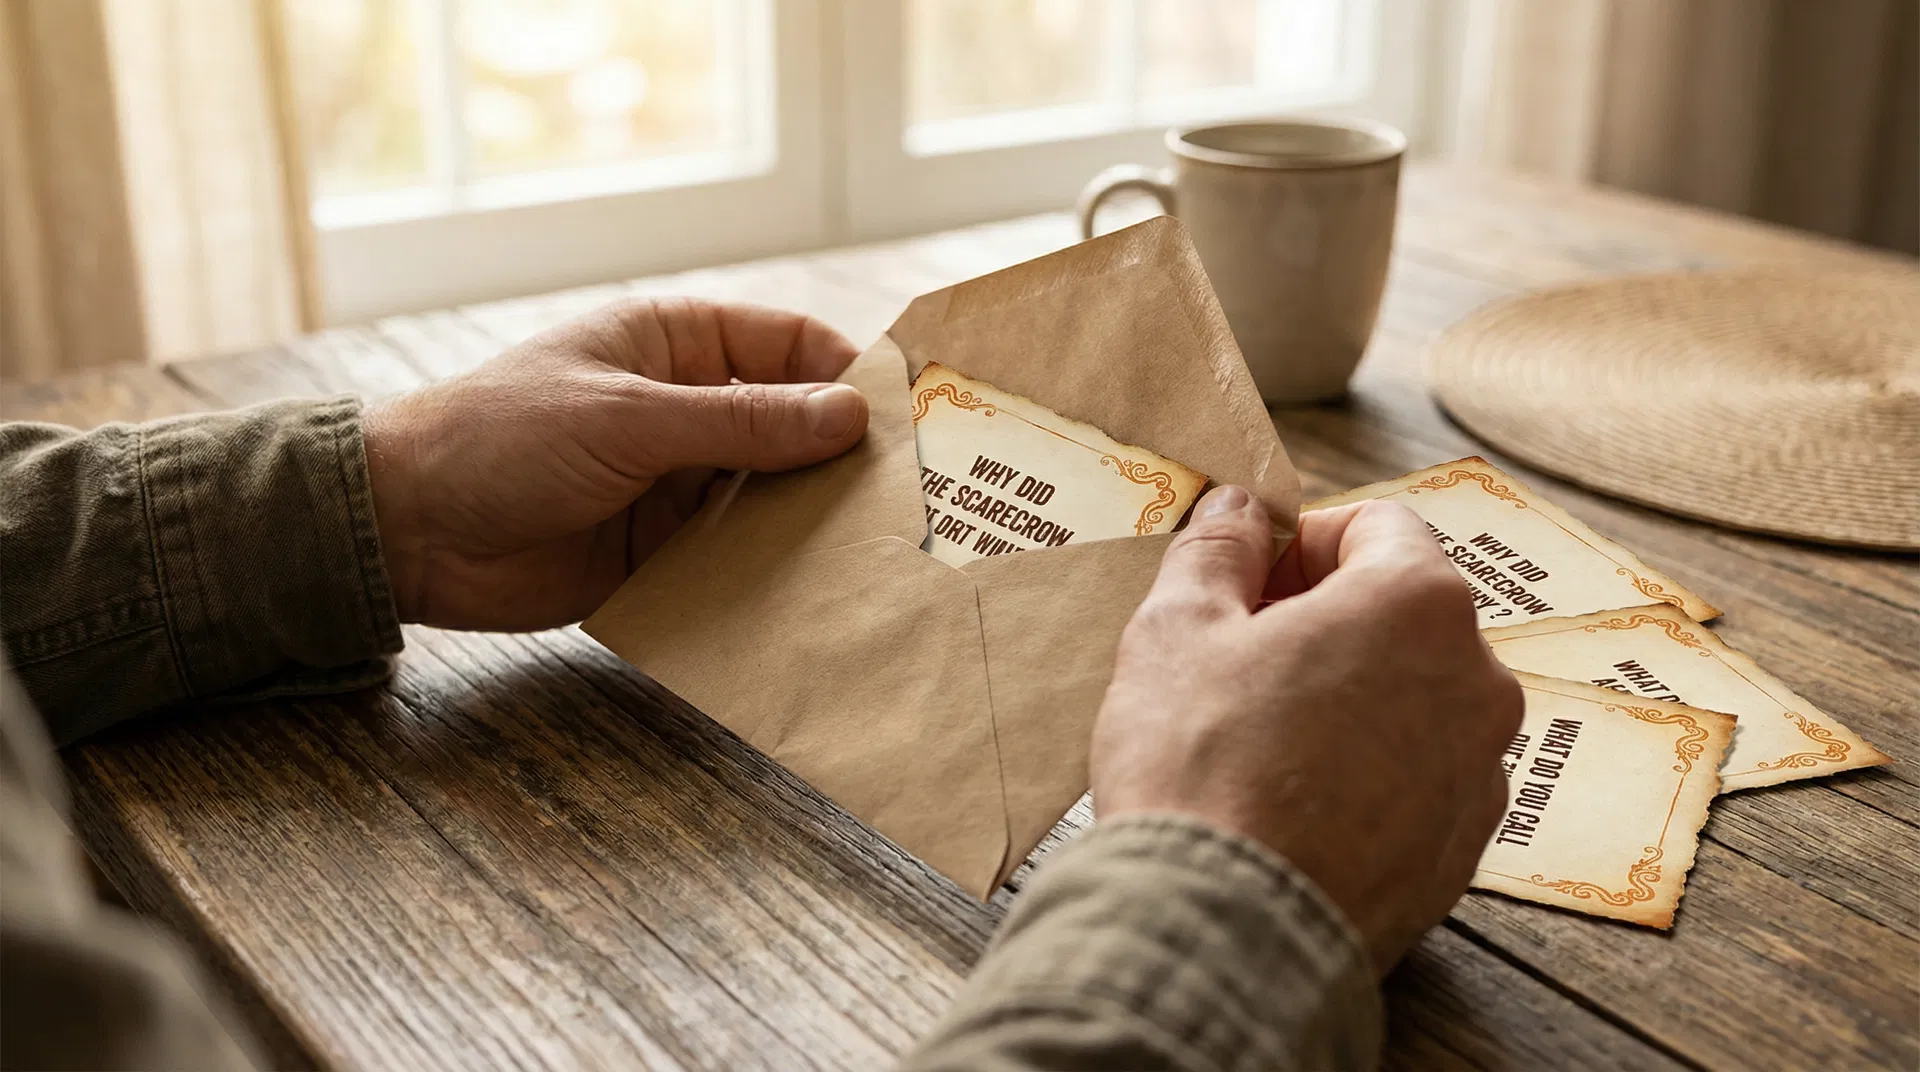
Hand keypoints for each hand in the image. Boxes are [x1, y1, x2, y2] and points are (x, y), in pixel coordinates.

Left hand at [363, 298, 868, 629]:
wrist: (405, 531)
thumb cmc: (501, 437)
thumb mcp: (628, 418)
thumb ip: (741, 423)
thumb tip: (847, 416)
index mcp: (675, 344)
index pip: (788, 346)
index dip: (848, 374)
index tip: (910, 416)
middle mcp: (685, 410)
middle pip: (792, 427)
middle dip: (843, 460)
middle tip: (914, 497)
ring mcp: (675, 483)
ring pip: (771, 498)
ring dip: (812, 522)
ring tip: (878, 552)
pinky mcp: (663, 552)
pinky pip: (736, 557)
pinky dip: (772, 572)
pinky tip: (815, 593)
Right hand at [1091, 487, 1523, 972]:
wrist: (1225, 931)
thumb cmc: (1200, 767)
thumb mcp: (1177, 628)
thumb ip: (1216, 549)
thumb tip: (1238, 509)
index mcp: (1418, 605)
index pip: (1378, 525)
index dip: (1301, 541)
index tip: (1246, 578)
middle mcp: (1478, 683)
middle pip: (1402, 616)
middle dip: (1323, 620)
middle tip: (1236, 657)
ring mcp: (1480, 776)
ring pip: (1411, 702)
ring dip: (1345, 698)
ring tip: (1255, 739)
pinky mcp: (1459, 854)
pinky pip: (1413, 783)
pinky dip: (1363, 776)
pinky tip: (1286, 803)